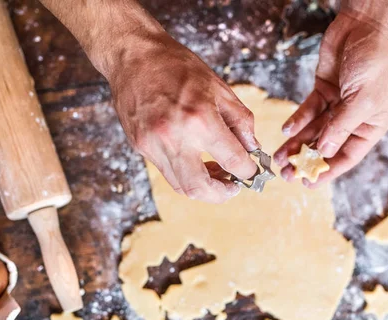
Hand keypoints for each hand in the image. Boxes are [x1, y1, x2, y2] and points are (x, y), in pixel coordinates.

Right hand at [39, 0, 258, 202]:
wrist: (134, 56)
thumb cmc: (178, 67)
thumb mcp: (220, 88)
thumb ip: (241, 122)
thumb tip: (252, 149)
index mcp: (200, 120)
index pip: (233, 162)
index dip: (248, 171)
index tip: (252, 171)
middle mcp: (175, 138)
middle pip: (200, 188)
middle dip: (222, 194)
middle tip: (233, 186)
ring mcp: (153, 145)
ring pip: (181, 185)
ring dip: (202, 187)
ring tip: (215, 174)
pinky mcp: (141, 146)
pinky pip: (166, 171)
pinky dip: (185, 172)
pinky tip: (194, 159)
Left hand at [274, 7, 387, 187]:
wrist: (366, 25)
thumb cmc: (375, 62)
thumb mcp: (361, 100)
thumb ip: (340, 128)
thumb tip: (322, 151)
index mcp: (372, 125)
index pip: (348, 156)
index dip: (328, 171)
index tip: (309, 184)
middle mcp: (355, 118)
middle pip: (327, 146)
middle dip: (306, 160)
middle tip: (287, 174)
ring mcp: (338, 105)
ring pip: (313, 131)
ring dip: (296, 145)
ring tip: (279, 159)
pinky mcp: (323, 91)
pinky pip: (307, 111)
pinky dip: (296, 121)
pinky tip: (285, 132)